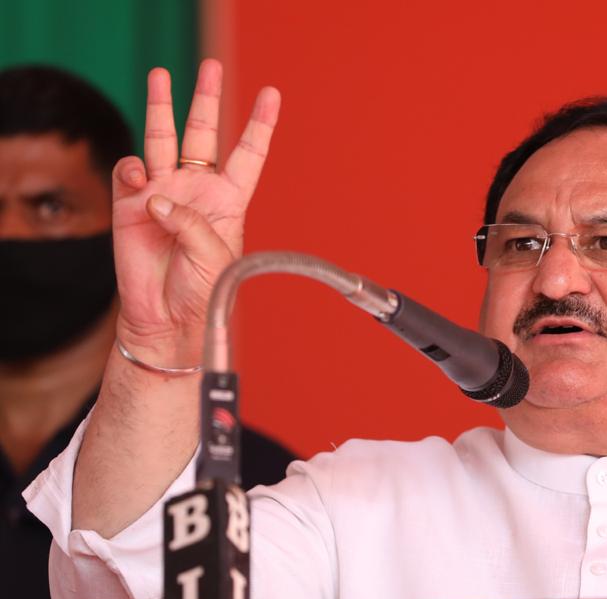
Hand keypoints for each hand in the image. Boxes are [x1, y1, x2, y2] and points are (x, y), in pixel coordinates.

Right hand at [110, 59, 280, 365]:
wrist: (168, 321)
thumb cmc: (203, 293)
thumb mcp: (214, 256)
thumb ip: (190, 222)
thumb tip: (158, 198)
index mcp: (230, 201)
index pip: (248, 154)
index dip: (260, 124)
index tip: (272, 94)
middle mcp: (197, 191)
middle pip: (203, 135)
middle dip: (205, 100)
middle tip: (208, 66)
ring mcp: (163, 194)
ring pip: (162, 140)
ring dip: (162, 107)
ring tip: (161, 73)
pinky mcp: (130, 207)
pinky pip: (130, 172)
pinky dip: (133, 170)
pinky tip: (141, 182)